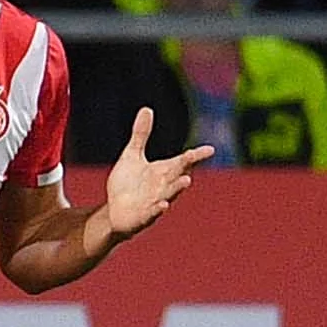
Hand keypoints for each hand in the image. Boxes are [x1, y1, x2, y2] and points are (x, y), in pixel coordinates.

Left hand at [98, 108, 208, 240]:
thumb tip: (146, 109)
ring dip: (177, 188)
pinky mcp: (144, 216)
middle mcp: (164, 186)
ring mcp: (155, 202)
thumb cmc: (128, 184)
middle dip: (184, 167)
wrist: (115, 211)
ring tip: (186, 181)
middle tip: (191, 158)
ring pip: (169, 195)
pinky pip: (152, 213)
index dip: (196, 156)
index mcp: (164, 171)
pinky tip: (162, 205)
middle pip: (177, 175)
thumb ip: (141, 134)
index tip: (210, 149)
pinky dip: (157, 209)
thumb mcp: (132, 155)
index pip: (183, 161)